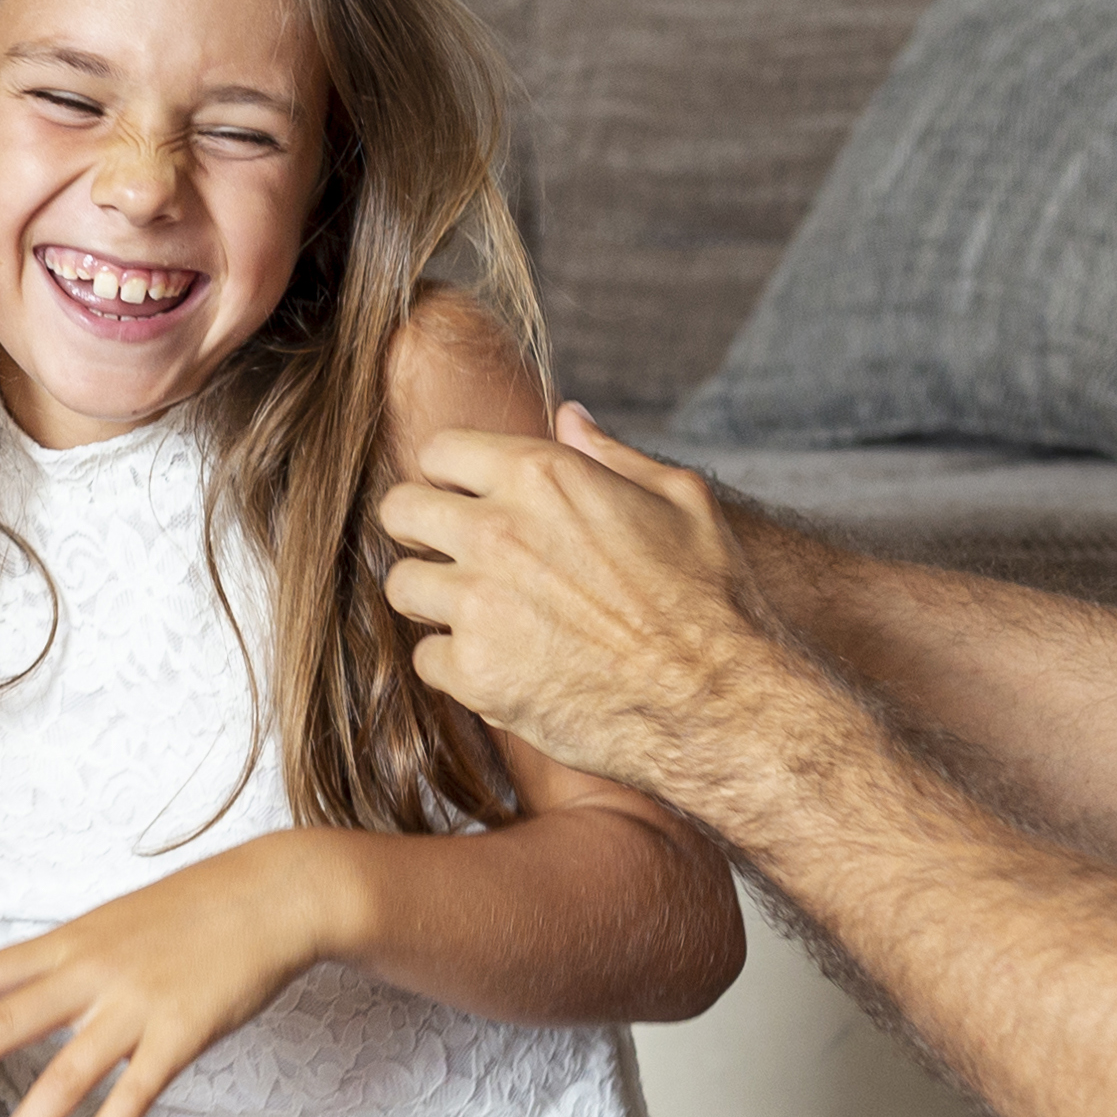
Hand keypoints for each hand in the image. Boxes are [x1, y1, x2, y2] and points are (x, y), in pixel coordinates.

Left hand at [0, 835, 348, 1116]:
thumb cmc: (196, 908)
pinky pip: (132, 1095)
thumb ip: (72, 954)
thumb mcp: (117, 919)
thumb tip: (27, 980)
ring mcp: (135, 1005)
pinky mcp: (179, 1035)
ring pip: (63, 1075)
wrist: (271, 895)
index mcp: (71, 941)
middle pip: (4, 1025)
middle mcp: (91, 972)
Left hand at [374, 406, 783, 799]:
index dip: (451, 475)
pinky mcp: (475, 675)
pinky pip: (426, 659)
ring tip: (479, 615)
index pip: (438, 450)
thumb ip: (609, 454)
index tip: (466, 499)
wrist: (717, 701)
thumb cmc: (709, 598)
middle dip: (421, 528)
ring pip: (401, 586)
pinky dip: (456, 666)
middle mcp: (496, 532)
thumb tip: (568, 416)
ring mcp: (478, 606)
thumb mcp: (680, 499)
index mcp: (540, 476)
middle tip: (453, 554)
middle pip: (398, 510)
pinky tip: (501, 666)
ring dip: (434, 599)